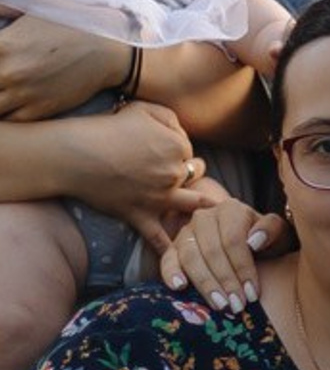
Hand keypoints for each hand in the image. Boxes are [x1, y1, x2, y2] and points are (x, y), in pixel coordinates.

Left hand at [0, 13, 124, 118]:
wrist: (110, 52)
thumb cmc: (73, 23)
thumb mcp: (34, 6)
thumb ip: (3, 7)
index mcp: (2, 44)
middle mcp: (8, 72)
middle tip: (0, 74)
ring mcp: (23, 94)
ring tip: (2, 90)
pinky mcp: (38, 110)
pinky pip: (8, 120)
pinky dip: (3, 114)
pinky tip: (8, 102)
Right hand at [61, 105, 222, 254]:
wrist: (75, 153)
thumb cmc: (106, 127)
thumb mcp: (144, 108)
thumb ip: (170, 119)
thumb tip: (182, 134)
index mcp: (178, 147)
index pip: (189, 152)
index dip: (178, 150)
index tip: (161, 149)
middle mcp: (174, 174)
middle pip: (192, 176)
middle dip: (192, 175)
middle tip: (188, 175)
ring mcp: (159, 197)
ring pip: (190, 203)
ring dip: (202, 208)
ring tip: (214, 216)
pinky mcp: (140, 214)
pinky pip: (158, 236)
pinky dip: (169, 249)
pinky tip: (181, 260)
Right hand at [162, 198, 284, 309]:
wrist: (249, 242)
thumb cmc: (266, 240)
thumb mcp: (278, 233)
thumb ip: (272, 230)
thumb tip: (254, 241)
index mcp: (231, 209)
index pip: (233, 240)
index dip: (243, 268)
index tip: (252, 293)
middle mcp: (205, 217)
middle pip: (212, 251)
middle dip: (226, 281)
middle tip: (236, 305)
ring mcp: (186, 232)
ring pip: (191, 257)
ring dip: (205, 284)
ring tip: (219, 305)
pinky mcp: (173, 247)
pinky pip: (167, 259)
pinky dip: (170, 273)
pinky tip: (179, 288)